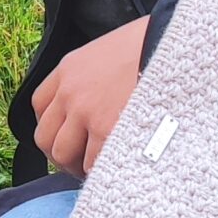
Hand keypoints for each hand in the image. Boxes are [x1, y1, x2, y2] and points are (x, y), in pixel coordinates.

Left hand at [31, 16, 149, 174]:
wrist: (177, 45)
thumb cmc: (154, 47)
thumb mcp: (111, 52)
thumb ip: (94, 78)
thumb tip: (97, 106)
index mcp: (69, 69)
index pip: (41, 105)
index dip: (54, 126)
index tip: (69, 137)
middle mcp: (70, 92)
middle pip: (45, 137)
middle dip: (61, 153)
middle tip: (81, 162)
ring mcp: (86, 113)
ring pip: (63, 155)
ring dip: (79, 166)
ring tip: (100, 169)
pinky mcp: (107, 130)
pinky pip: (92, 165)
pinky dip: (101, 172)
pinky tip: (116, 169)